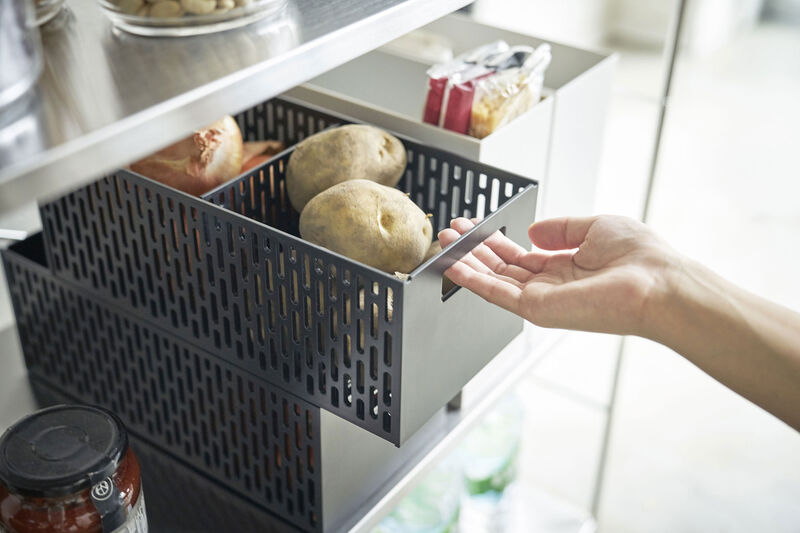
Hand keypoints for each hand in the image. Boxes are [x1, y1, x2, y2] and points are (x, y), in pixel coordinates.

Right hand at [438, 215, 682, 335]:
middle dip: (474, 249)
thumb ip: (561, 228)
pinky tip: (454, 265)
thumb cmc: (640, 257)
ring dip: (467, 262)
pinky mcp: (537, 310)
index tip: (474, 226)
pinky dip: (473, 280)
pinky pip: (497, 294)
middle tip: (451, 233)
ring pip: (494, 280)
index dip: (495, 240)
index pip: (521, 256)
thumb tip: (533, 229)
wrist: (658, 284)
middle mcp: (551, 286)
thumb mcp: (596, 227)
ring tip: (445, 243)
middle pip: (502, 268)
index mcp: (566, 267)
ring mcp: (542, 300)